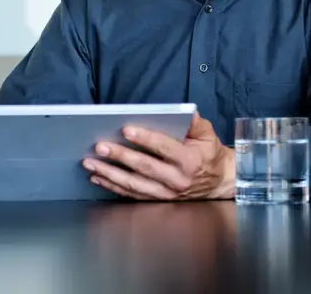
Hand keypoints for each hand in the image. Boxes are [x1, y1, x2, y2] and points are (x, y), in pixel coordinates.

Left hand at [82, 111, 234, 200]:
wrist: (220, 182)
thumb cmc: (209, 154)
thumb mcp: (208, 134)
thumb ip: (195, 122)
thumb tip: (183, 110)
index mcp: (189, 161)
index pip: (164, 149)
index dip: (145, 139)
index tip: (126, 130)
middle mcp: (177, 180)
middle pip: (144, 168)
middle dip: (120, 156)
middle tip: (99, 146)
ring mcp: (166, 193)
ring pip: (134, 184)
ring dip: (109, 173)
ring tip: (90, 163)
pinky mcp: (158, 200)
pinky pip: (132, 194)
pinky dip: (113, 186)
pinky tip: (98, 177)